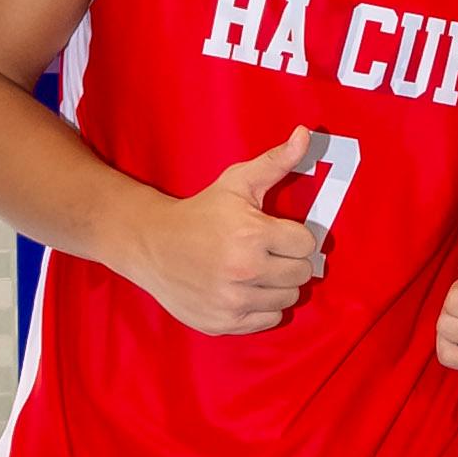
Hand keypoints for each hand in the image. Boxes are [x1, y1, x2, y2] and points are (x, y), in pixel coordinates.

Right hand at [123, 128, 320, 336]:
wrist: (150, 244)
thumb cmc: (201, 211)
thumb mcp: (237, 182)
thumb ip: (276, 161)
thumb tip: (305, 133)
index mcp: (253, 234)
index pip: (307, 243)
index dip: (295, 235)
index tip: (276, 232)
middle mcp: (244, 271)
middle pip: (302, 273)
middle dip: (290, 260)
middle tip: (269, 252)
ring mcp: (232, 301)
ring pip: (289, 298)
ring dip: (279, 285)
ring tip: (258, 270)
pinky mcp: (222, 323)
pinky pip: (269, 320)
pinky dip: (263, 307)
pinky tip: (246, 289)